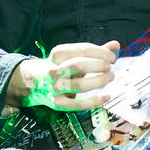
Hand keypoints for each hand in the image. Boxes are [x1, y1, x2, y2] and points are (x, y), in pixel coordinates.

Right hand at [4, 39, 119, 112]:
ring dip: (99, 81)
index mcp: (57, 54)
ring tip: (110, 77)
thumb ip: (94, 51)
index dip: (100, 52)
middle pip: (80, 65)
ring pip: (80, 85)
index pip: (82, 49)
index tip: (111, 56)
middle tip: (110, 67)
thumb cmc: (60, 67)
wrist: (34, 82)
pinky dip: (94, 101)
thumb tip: (116, 45)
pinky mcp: (57, 103)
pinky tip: (106, 97)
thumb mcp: (72, 56)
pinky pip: (77, 104)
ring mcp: (55, 87)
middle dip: (99, 65)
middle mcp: (54, 70)